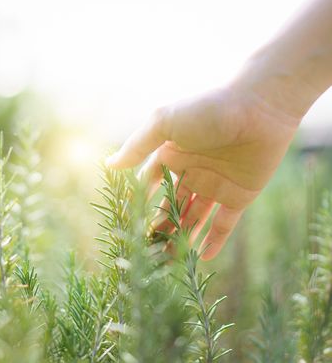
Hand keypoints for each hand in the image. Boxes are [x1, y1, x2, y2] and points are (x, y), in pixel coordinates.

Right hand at [107, 83, 300, 259]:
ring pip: (194, 218)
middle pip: (171, 205)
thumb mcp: (164, 123)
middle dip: (160, 227)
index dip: (139, 204)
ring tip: (169, 262)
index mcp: (171, 155)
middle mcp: (191, 172)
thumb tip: (109, 165)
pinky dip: (214, 240)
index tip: (128, 225)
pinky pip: (224, 223)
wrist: (260, 107)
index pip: (149, 185)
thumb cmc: (207, 110)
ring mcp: (215, 185)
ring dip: (182, 238)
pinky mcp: (239, 195)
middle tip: (148, 252)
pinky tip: (202, 258)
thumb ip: (137, 145)